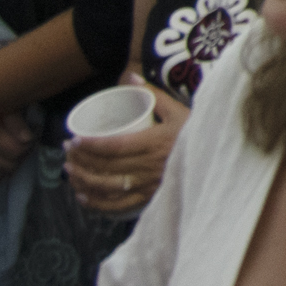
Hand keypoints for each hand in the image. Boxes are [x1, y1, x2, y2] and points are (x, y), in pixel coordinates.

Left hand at [65, 85, 187, 213]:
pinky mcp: (151, 199)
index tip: (74, 139)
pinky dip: (97, 204)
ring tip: (70, 171)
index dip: (90, 144)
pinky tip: (83, 196)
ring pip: (108, 188)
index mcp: (155, 143)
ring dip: (83, 181)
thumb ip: (155, 95)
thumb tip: (131, 78)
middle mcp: (150, 167)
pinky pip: (119, 206)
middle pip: (106, 167)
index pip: (114, 146)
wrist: (218, 161)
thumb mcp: (179, 111)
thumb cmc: (197, 133)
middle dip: (81, 160)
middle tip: (67, 151)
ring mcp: (150, 186)